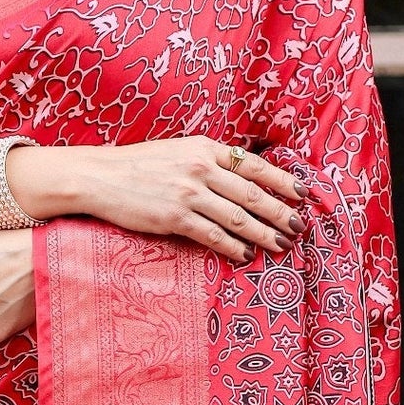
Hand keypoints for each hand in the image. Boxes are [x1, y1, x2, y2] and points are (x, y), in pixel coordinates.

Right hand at [11, 137, 304, 263]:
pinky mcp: (174, 217)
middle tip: (299, 227)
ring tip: (281, 246)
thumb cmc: (139, 165)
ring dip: (263, 234)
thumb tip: (242, 176)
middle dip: (280, 212)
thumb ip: (208, 160)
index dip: (282, 181)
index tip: (304, 194)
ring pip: (238, 217)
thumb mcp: (178, 150)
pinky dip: (233, 247)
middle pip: (252, 193)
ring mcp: (188, 193)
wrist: (99, 177)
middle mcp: (201, 168)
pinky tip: (245, 256)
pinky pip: (212, 235)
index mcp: (205, 148)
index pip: (254, 165)